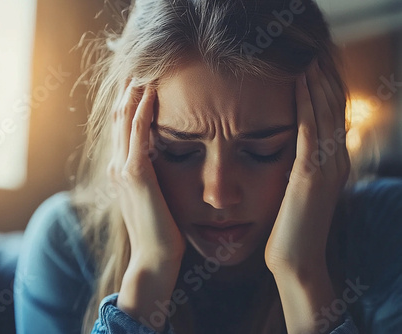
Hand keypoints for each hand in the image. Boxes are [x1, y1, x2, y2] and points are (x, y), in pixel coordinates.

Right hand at [108, 79, 184, 329]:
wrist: (154, 257)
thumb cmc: (160, 230)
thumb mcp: (153, 199)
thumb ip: (150, 178)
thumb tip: (160, 164)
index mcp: (121, 171)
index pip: (123, 129)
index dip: (129, 103)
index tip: (140, 83)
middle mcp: (116, 165)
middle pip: (119, 118)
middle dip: (128, 91)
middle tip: (138, 67)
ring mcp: (123, 168)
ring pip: (125, 119)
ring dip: (134, 93)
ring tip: (144, 70)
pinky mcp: (136, 174)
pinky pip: (138, 133)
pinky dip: (142, 110)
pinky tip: (151, 92)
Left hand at [264, 60, 349, 276]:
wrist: (295, 260)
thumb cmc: (290, 227)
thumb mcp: (298, 190)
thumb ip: (301, 166)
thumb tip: (295, 146)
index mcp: (332, 163)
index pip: (331, 115)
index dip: (324, 88)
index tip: (312, 64)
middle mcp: (335, 160)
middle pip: (333, 108)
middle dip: (323, 78)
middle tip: (312, 51)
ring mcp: (325, 167)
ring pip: (324, 113)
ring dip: (316, 83)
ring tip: (307, 57)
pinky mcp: (310, 175)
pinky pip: (309, 130)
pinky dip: (305, 103)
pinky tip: (299, 83)